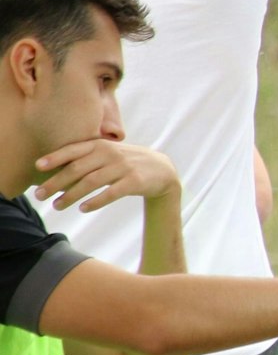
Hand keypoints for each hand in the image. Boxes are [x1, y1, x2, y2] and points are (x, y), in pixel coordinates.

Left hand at [34, 141, 177, 211]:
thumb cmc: (127, 164)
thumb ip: (86, 157)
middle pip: (77, 168)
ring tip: (57, 206)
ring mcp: (123, 167)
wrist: (163, 170)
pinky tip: (83, 208)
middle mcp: (110, 154)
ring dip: (71, 195)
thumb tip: (54, 171)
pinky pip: (111, 193)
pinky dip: (95, 201)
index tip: (38, 166)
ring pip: (91, 182)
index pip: (73, 150)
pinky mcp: (135, 181)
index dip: (55, 157)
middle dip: (56, 182)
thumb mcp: (109, 154)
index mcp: (101, 145)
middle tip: (39, 195)